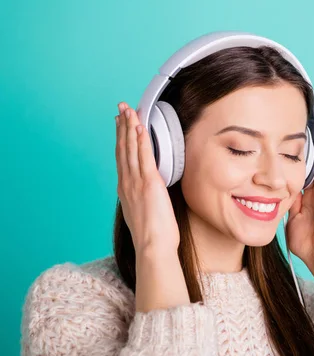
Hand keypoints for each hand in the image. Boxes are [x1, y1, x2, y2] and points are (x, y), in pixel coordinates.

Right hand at [115, 102, 179, 255]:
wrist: (152, 247)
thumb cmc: (152, 236)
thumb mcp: (142, 213)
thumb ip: (142, 199)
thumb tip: (147, 194)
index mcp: (125, 190)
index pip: (121, 159)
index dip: (120, 139)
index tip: (120, 124)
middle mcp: (127, 183)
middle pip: (123, 149)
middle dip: (122, 127)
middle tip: (121, 108)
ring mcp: (136, 182)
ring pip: (131, 149)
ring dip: (130, 127)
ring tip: (129, 110)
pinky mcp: (149, 183)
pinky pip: (144, 157)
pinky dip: (141, 140)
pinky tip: (139, 127)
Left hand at [285, 132, 313, 273]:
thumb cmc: (307, 244)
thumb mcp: (290, 222)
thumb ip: (286, 208)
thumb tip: (276, 197)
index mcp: (306, 203)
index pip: (298, 179)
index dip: (293, 166)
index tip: (287, 153)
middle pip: (311, 170)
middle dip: (307, 155)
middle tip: (303, 137)